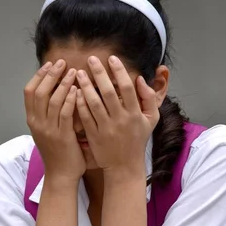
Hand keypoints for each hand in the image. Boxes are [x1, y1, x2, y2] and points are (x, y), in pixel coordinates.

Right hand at [24, 59, 85, 181]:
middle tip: (61, 62)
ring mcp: (48, 130)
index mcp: (32, 121)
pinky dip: (70, 99)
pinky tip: (77, 89)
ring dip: (63, 83)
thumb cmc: (58, 153)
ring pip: (52, 100)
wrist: (61, 175)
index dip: (39, 76)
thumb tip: (56, 92)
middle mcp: (37, 124)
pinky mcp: (62, 136)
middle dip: (50, 75)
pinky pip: (65, 113)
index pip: (29, 92)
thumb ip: (49, 113)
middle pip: (39, 92)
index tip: (49, 64)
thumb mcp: (47, 131)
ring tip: (72, 71)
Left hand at [75, 55, 159, 178]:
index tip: (111, 58)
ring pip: (94, 104)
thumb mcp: (151, 120)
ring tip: (79, 73)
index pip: (127, 88)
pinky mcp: (95, 136)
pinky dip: (80, 104)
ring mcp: (106, 128)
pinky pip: (85, 117)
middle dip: (99, 73)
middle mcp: (121, 120)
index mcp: (135, 114)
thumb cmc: (137, 140)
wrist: (125, 167)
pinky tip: (74, 92)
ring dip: (86, 87)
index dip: (119, 71)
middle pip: (108, 92)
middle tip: (91, 59)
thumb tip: (140, 78)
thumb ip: (149, 98)